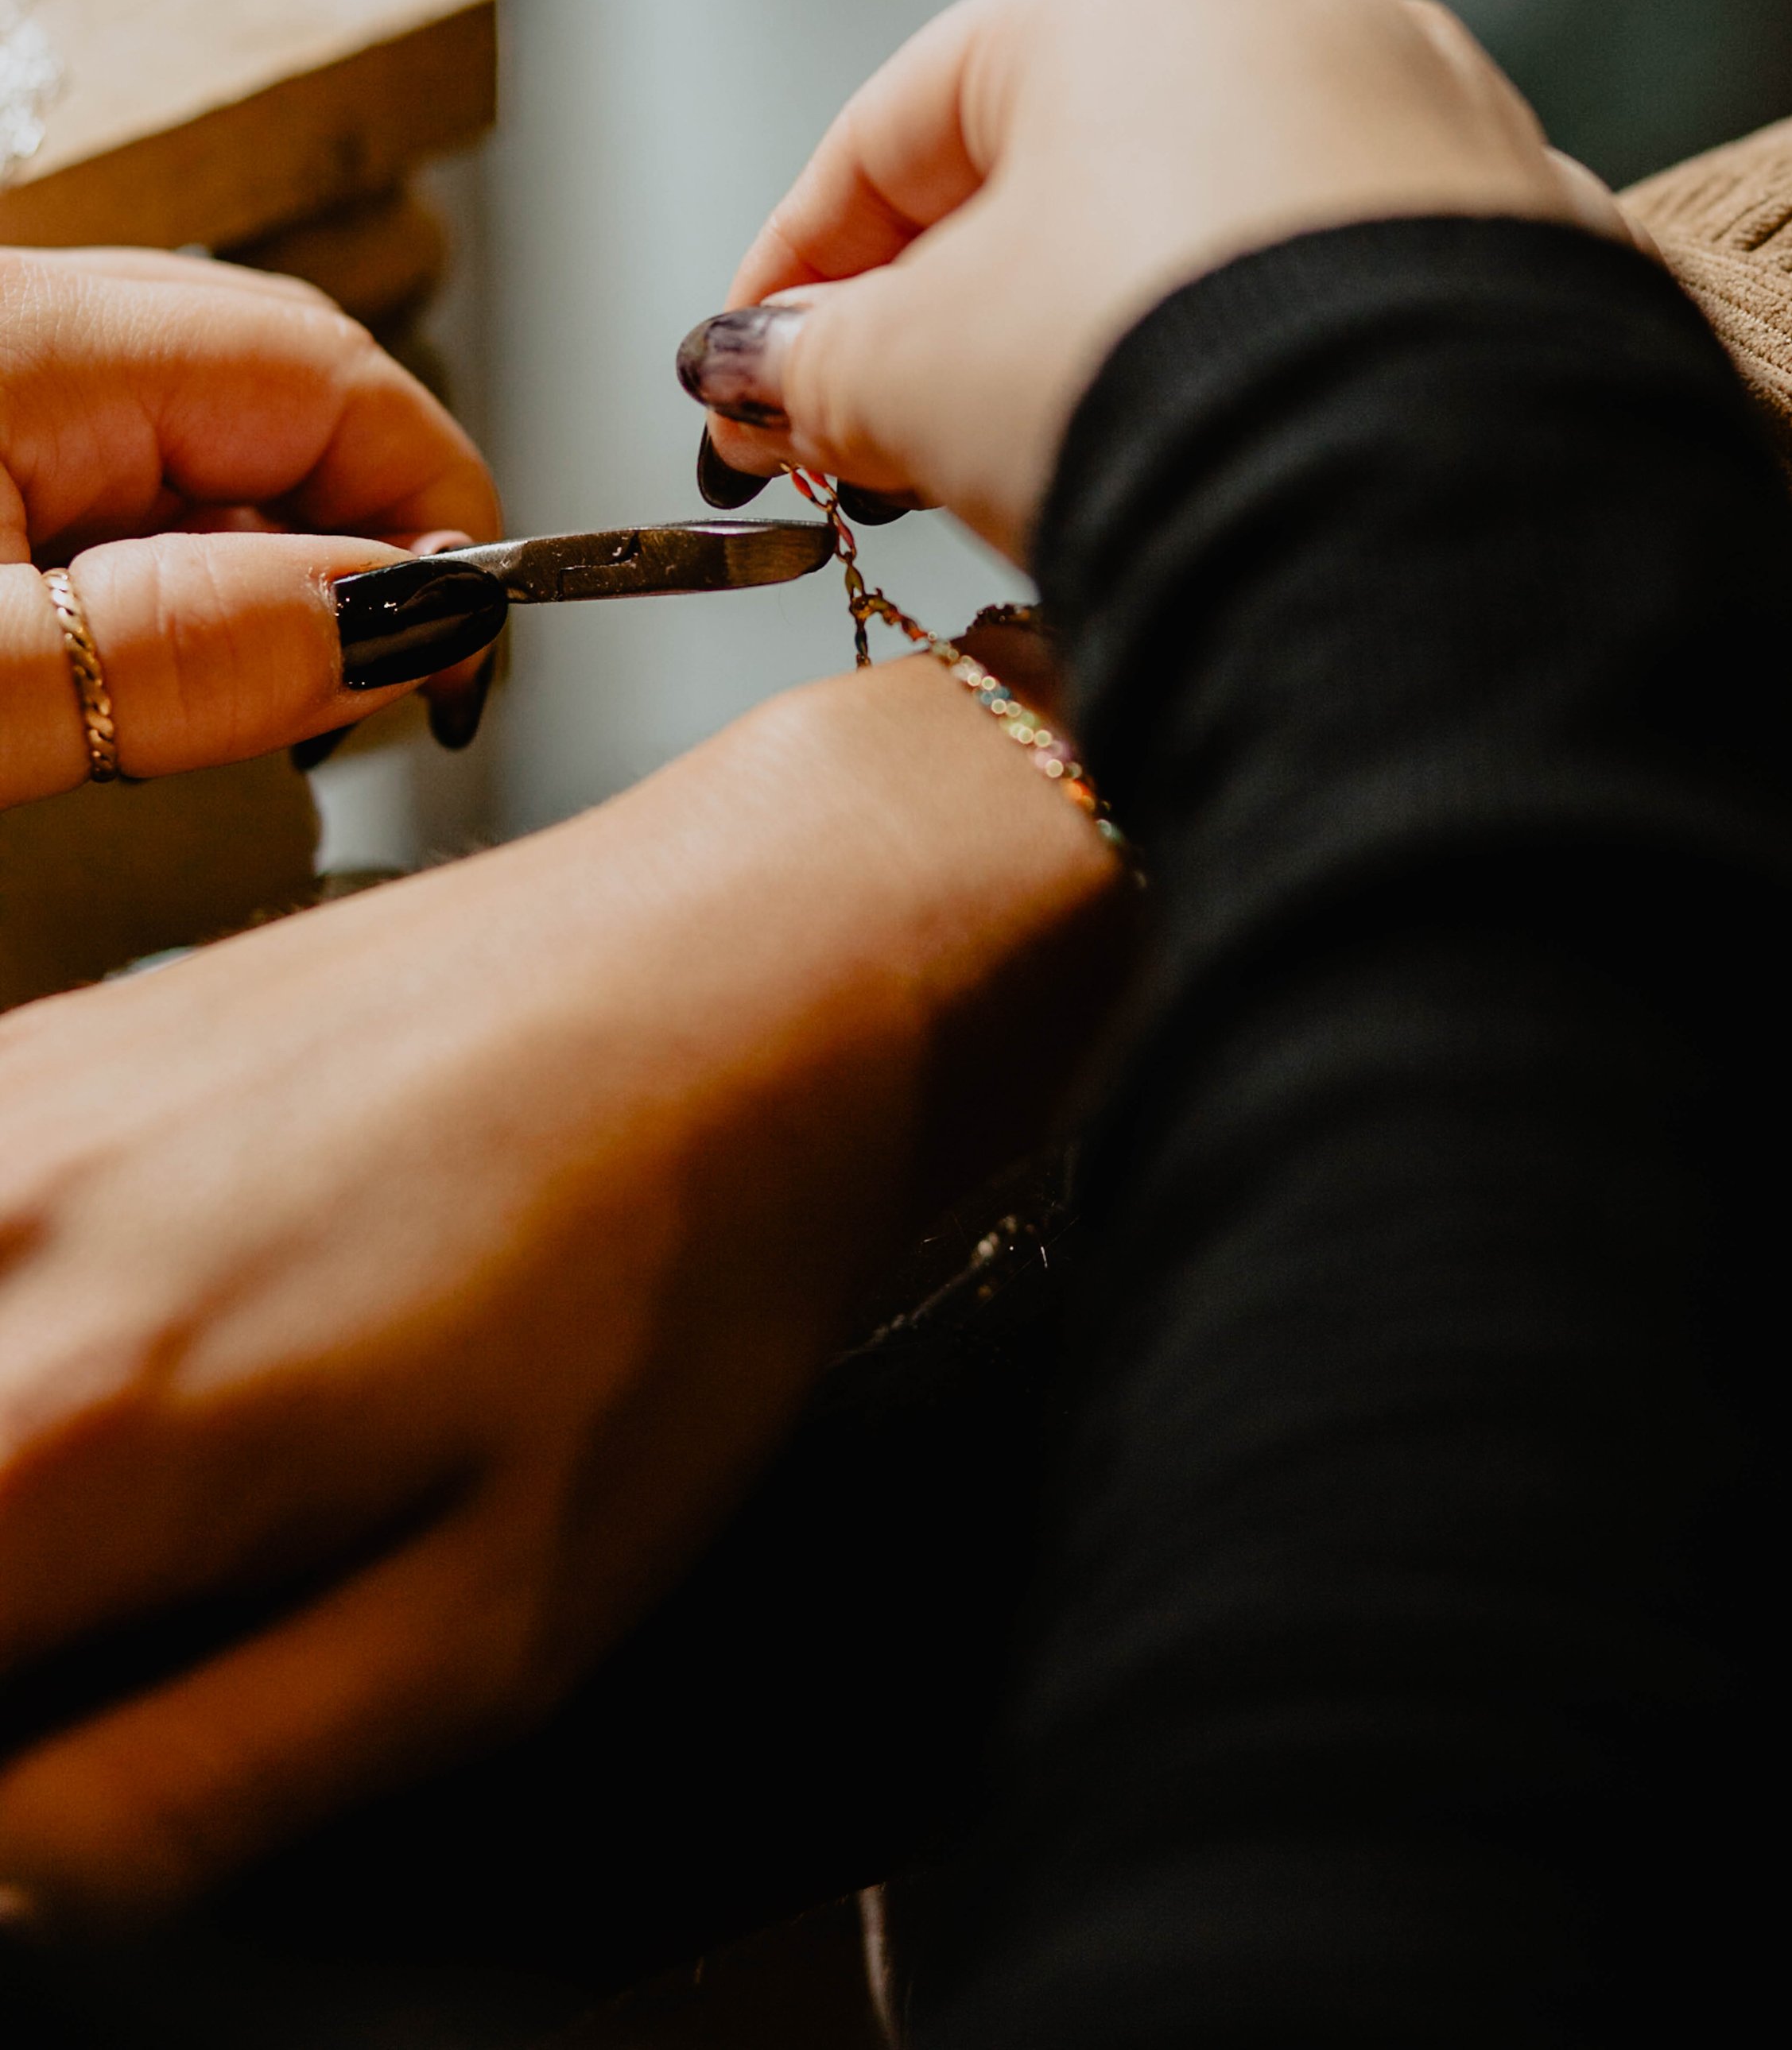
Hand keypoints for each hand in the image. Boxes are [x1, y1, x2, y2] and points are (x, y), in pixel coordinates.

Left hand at [0, 246, 500, 803]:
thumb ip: (186, 651)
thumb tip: (405, 623)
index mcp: (29, 337)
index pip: (332, 376)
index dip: (437, 517)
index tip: (459, 664)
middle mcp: (18, 322)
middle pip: (285, 393)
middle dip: (367, 541)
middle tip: (377, 695)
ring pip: (202, 440)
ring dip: (265, 566)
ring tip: (260, 703)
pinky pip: (112, 473)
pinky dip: (170, 568)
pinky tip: (146, 667)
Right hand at [0, 654, 1124, 1925]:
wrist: (753, 960)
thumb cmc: (669, 1282)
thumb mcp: (479, 1629)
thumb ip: (161, 1796)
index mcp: (67, 1436)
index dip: (10, 1766)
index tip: (94, 1748)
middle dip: (23, 1620)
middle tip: (165, 1637)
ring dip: (16, 1494)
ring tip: (166, 1515)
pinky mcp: (34, 1049)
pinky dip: (15, 1350)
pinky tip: (156, 1370)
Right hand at [683, 0, 1628, 559]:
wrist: (1418, 497)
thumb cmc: (1151, 376)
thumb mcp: (911, 375)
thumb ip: (811, 362)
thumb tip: (760, 371)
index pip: (895, 131)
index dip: (794, 270)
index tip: (744, 377)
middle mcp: (1301, 12)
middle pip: (1061, 172)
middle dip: (952, 313)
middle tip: (872, 442)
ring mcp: (1435, 123)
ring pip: (1211, 233)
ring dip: (1106, 338)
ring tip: (1042, 469)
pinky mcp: (1532, 246)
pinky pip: (1346, 301)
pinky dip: (1261, 367)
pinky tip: (1211, 460)